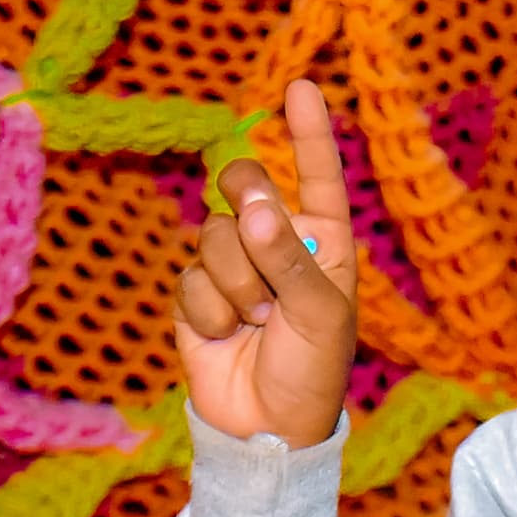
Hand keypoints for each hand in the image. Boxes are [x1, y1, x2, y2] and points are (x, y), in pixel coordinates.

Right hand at [174, 79, 358, 449]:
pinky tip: (227, 337)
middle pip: (245, 184)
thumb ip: (290, 260)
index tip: (302, 87)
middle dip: (247, 205)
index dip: (308, 132)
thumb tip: (252, 209)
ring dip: (236, 284)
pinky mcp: (197, 293)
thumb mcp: (320, 316)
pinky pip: (190, 277)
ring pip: (214, 235)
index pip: (316, 175)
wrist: (266, 430)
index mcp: (325, 241)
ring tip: (255, 323)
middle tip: (259, 235)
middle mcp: (279, 244)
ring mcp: (235, 267)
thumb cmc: (312, 372)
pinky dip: (209, 310)